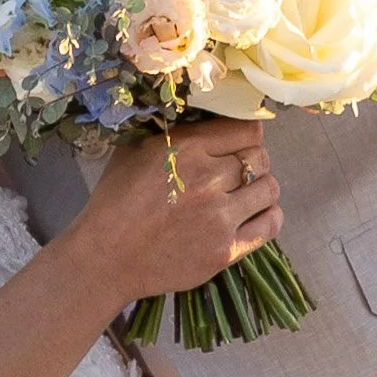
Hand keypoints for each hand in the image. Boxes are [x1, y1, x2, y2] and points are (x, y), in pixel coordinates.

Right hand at [75, 120, 281, 311]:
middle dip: (252, 160)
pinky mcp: (226, 250)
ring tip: (245, 194)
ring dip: (261, 188)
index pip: (246, 130)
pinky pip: (270, 226)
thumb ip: (174, 135)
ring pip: (269, 189)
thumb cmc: (114, 200)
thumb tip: (205, 120)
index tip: (237, 143)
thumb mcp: (134, 150)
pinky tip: (256, 214)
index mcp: (186, 148)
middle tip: (236, 172)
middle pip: (260, 157)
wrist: (107, 256)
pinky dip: (270, 215)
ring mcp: (220, 217)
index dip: (245, 135)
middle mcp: (208, 179)